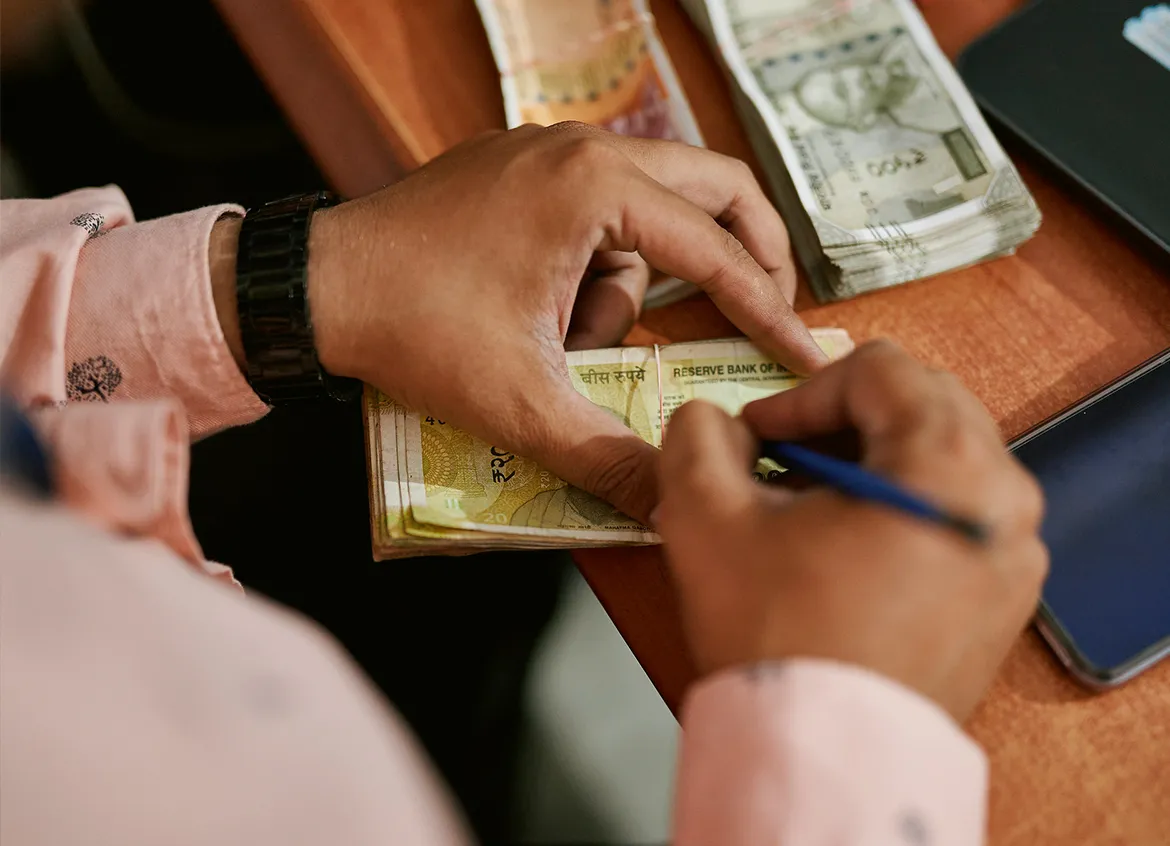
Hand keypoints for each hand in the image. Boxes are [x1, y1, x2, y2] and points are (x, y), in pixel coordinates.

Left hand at [305, 122, 826, 522]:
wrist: (311, 287)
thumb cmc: (415, 331)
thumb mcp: (522, 405)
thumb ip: (608, 458)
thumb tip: (672, 509)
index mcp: (596, 187)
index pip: (717, 251)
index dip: (770, 311)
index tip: (807, 354)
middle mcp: (581, 148)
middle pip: (712, 189)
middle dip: (747, 256)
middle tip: (763, 317)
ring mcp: (546, 150)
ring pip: (646, 212)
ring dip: (634, 285)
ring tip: (574, 345)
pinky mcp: (518, 167)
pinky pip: (595, 212)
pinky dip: (594, 267)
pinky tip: (547, 316)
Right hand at [655, 340, 1046, 720]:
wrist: (824, 756)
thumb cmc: (779, 640)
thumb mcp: (707, 519)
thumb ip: (697, 439)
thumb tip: (708, 419)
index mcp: (948, 465)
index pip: (880, 370)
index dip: (803, 391)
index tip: (760, 435)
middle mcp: (1004, 500)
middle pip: (919, 406)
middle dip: (839, 423)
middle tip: (781, 461)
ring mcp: (1011, 553)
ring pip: (938, 460)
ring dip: (867, 463)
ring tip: (806, 508)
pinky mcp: (1001, 597)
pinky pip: (954, 515)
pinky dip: (899, 508)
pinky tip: (841, 549)